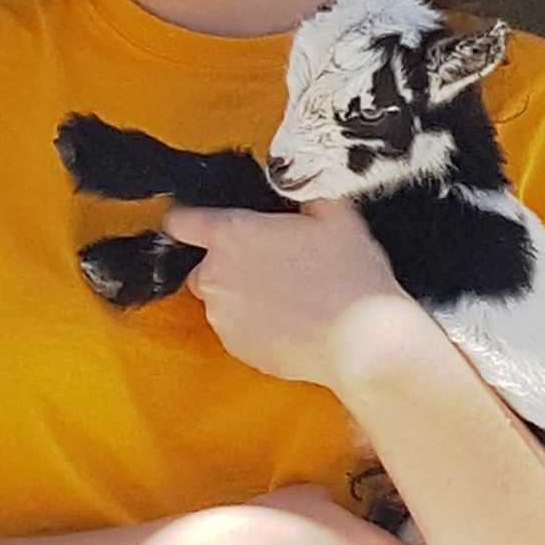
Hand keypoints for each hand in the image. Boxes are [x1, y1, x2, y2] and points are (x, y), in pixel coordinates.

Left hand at [162, 198, 409, 389]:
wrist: (362, 341)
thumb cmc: (349, 276)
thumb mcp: (335, 213)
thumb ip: (301, 196)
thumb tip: (295, 195)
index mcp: (232, 235)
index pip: (182, 220)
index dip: (184, 217)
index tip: (188, 219)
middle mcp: (217, 277)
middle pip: (204, 265)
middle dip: (229, 264)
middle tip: (272, 263)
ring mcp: (224, 318)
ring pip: (222, 300)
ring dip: (244, 296)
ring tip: (289, 295)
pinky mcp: (238, 349)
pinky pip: (238, 330)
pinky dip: (256, 325)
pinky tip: (290, 319)